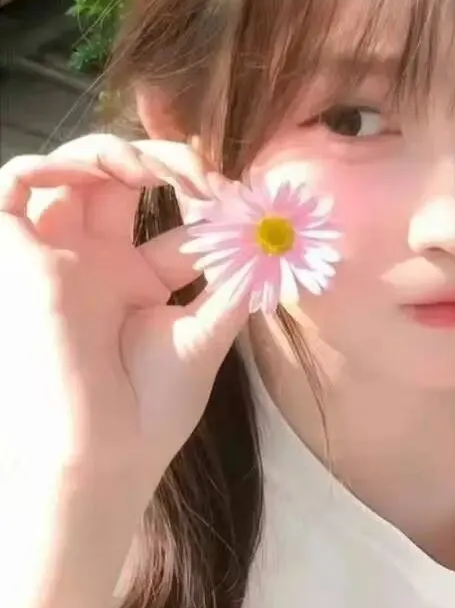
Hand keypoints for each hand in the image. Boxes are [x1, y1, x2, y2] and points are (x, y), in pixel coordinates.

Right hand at [0, 134, 249, 607]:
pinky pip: (14, 185)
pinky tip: (110, 167)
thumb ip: (235, 284)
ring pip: (73, 172)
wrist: (103, 454)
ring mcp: (61, 258)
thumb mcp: (205, 336)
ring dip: (120, 153)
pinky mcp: (21, 258)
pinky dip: (52, 161)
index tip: (250, 203)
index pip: (178, 224)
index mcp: (141, 284)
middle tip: (211, 173)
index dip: (214, 205)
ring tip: (172, 169)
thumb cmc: (151, 410)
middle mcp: (98, 264)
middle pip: (124, 183)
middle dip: (169, 163)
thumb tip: (275, 238)